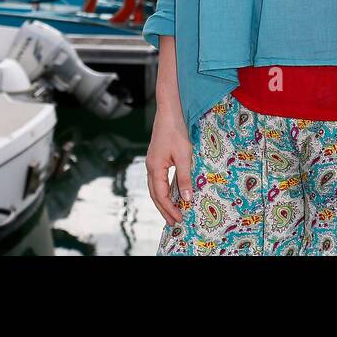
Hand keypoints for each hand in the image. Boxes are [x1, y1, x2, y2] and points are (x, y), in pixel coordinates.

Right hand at [146, 110, 193, 225]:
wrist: (168, 112)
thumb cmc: (176, 132)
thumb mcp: (184, 156)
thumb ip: (184, 178)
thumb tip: (186, 198)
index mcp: (155, 168)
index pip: (161, 196)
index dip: (170, 209)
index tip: (179, 219)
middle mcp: (150, 168)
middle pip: (155, 195)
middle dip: (164, 210)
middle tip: (174, 223)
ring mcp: (152, 163)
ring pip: (155, 189)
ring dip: (163, 202)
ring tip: (172, 213)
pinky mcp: (156, 159)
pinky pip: (158, 180)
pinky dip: (164, 191)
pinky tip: (171, 194)